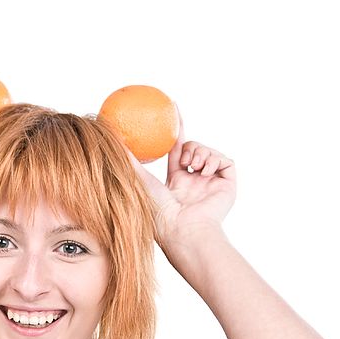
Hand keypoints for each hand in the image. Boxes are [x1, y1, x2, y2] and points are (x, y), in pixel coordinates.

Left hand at [128, 111, 235, 253]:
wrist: (182, 228)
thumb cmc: (157, 211)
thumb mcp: (140, 180)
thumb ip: (129, 160)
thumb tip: (112, 139)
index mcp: (177, 183)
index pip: (178, 151)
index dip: (176, 132)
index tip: (174, 110)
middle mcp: (195, 183)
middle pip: (195, 150)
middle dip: (190, 146)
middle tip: (184, 156)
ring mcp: (212, 184)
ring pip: (209, 152)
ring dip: (200, 153)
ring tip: (193, 166)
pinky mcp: (227, 185)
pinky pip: (225, 161)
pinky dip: (215, 161)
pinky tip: (204, 171)